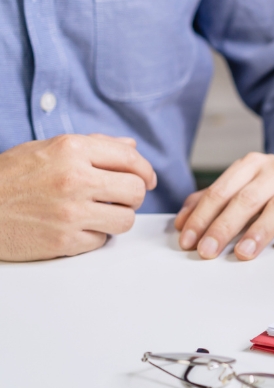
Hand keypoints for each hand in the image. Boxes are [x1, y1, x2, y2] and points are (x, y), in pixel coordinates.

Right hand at [0, 134, 155, 261]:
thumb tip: (131, 146)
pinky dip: (93, 236)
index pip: (131, 159)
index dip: (145, 171)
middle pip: (135, 191)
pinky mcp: (63, 242)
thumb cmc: (9, 177)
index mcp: (71, 150)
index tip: (146, 179)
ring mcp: (70, 213)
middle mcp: (74, 179)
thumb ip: (93, 145)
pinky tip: (75, 228)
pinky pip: (101, 241)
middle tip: (119, 198)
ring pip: (126, 219)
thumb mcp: (46, 149)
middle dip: (132, 195)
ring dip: (116, 218)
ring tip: (98, 213)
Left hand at [174, 153, 273, 259]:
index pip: (222, 191)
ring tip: (245, 252)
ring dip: (260, 230)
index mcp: (253, 164)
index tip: (189, 240)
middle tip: (208, 251)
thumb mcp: (245, 186)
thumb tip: (182, 222)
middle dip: (224, 227)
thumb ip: (214, 201)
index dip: (202, 216)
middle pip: (247, 198)